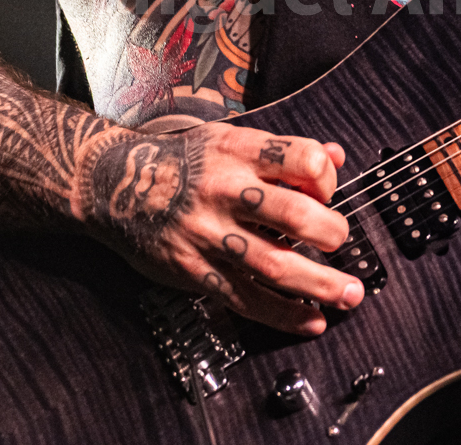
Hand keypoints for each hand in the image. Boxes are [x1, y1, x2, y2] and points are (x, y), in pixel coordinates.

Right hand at [84, 122, 361, 334]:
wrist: (112, 182)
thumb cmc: (183, 161)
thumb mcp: (229, 139)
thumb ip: (283, 151)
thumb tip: (337, 157)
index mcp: (238, 150)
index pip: (301, 158)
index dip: (326, 177)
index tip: (326, 192)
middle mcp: (225, 190)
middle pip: (293, 214)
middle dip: (332, 233)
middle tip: (343, 242)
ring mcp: (208, 233)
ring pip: (275, 264)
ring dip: (320, 285)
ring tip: (349, 295)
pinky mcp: (194, 269)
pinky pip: (245, 298)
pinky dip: (283, 314)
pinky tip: (310, 320)